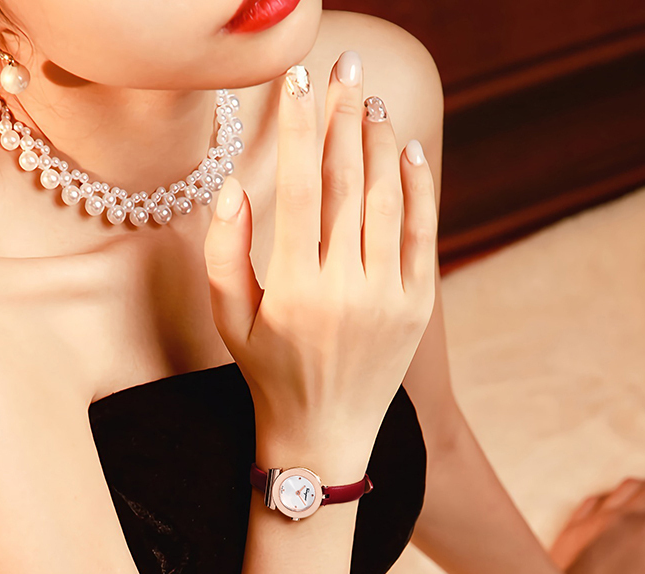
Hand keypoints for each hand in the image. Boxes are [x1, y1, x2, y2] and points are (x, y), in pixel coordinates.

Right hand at [203, 54, 437, 478]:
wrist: (324, 434)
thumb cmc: (268, 372)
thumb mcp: (228, 319)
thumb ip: (224, 252)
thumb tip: (235, 186)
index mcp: (296, 290)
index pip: (302, 188)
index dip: (301, 128)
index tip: (298, 82)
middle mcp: (347, 290)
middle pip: (349, 182)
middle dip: (344, 116)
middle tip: (344, 68)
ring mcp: (389, 298)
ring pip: (387, 200)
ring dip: (380, 143)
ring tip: (370, 102)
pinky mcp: (417, 307)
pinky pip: (421, 234)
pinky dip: (417, 188)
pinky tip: (408, 151)